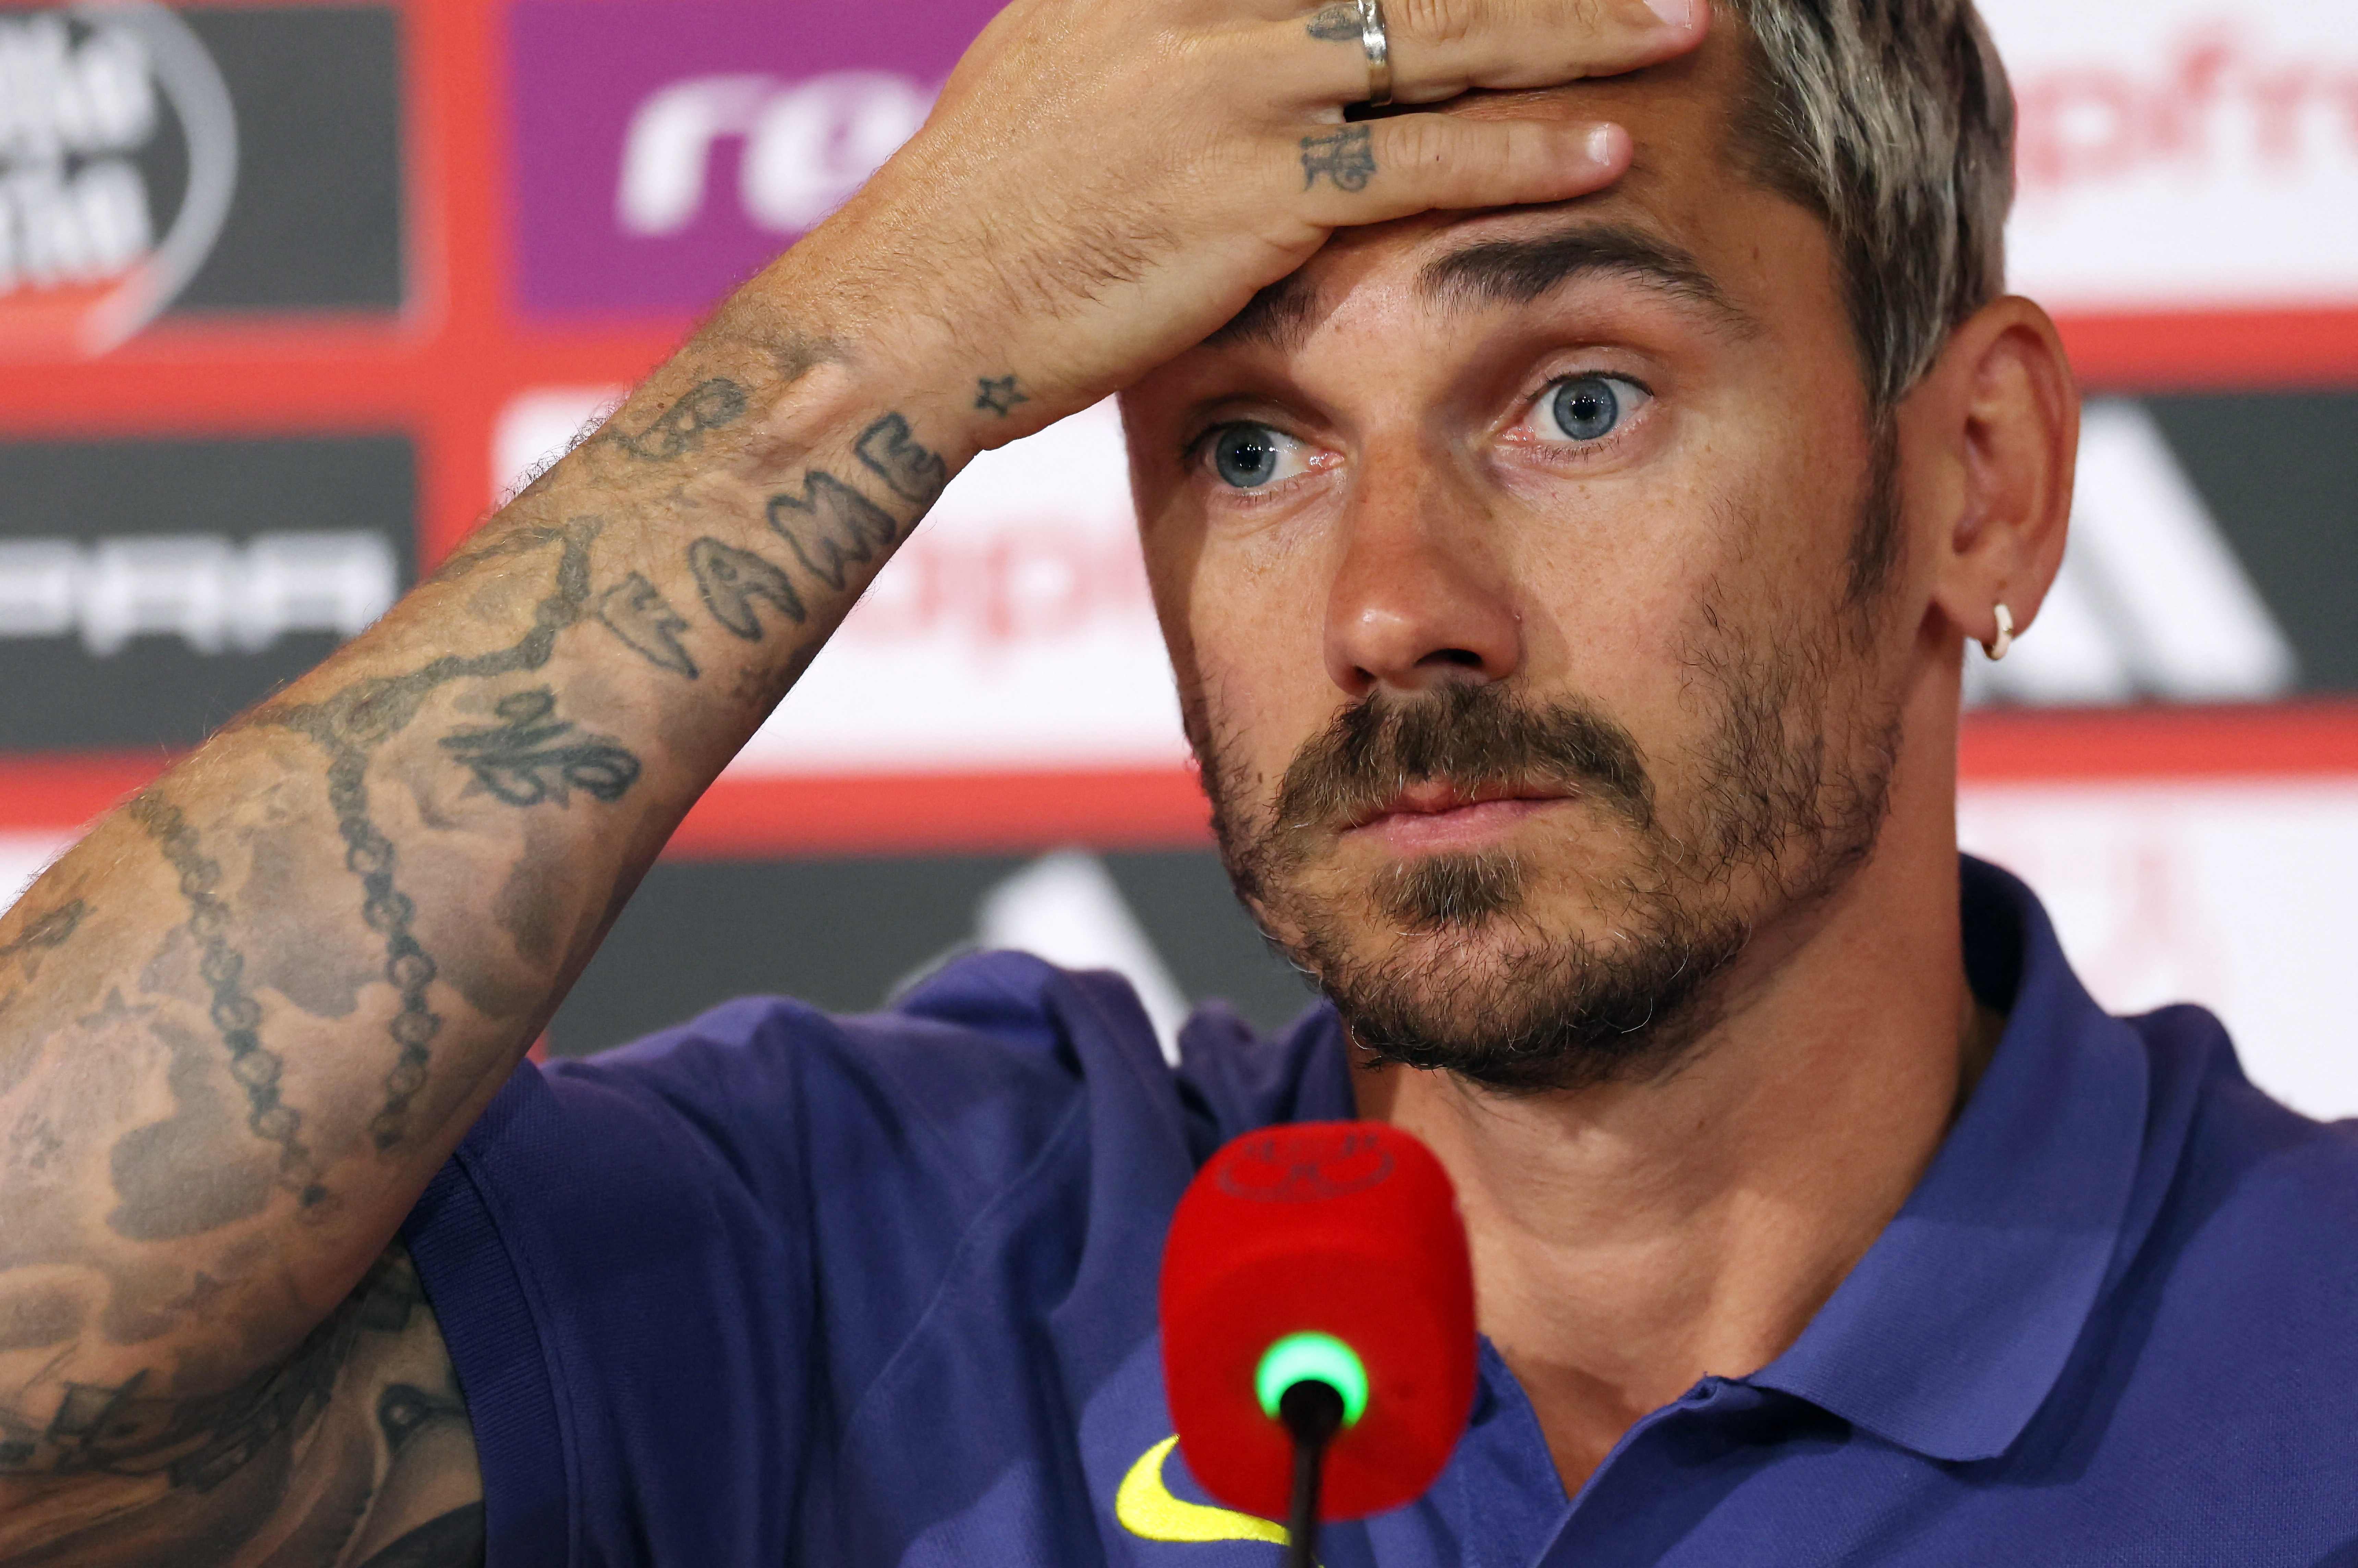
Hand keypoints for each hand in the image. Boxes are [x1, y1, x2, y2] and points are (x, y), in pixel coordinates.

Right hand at [775, 0, 1705, 446]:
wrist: (914, 312)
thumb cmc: (989, 206)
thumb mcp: (1062, 53)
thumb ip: (1157, 18)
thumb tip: (1253, 24)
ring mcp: (1232, 82)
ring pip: (1447, 30)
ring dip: (1579, 26)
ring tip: (1681, 21)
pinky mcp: (1253, 187)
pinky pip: (1425, 158)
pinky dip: (1524, 149)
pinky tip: (1610, 144)